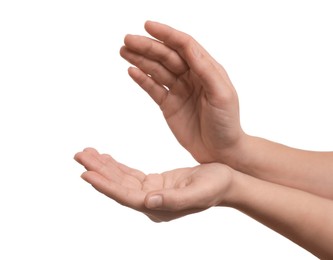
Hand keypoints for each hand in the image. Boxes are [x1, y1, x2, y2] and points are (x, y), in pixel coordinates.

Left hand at [74, 148, 232, 221]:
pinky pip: (130, 174)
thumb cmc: (216, 186)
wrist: (226, 182)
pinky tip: (105, 158)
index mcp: (159, 207)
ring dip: (104, 166)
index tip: (86, 173)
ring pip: (122, 179)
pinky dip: (116, 166)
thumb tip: (147, 202)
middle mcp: (151, 202)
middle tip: (80, 155)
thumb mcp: (198, 192)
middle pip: (119, 186)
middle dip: (98, 171)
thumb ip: (173, 201)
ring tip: (87, 153)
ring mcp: (152, 193)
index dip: (106, 186)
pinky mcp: (154, 183)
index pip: (126, 196)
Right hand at [120, 21, 244, 162]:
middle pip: (166, 56)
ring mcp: (179, 90)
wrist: (220, 152)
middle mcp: (191, 76)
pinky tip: (132, 71)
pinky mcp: (169, 105)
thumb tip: (188, 47)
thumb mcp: (222, 94)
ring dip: (140, 60)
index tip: (147, 26)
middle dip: (147, 47)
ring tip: (124, 51)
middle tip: (127, 40)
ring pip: (157, 70)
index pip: (184, 46)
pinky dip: (142, 79)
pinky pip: (153, 88)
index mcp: (207, 70)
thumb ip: (205, 70)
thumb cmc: (226, 123)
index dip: (166, 35)